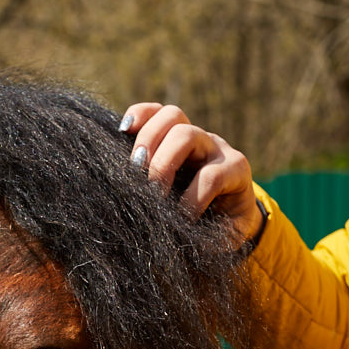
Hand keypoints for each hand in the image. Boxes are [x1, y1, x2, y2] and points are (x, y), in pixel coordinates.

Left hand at [120, 103, 261, 242]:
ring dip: (163, 163)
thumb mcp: (163, 200)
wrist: (229, 236)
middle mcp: (198, 141)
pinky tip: (183, 218)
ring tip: (154, 195)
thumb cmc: (187, 218)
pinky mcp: (238, 171)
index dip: (140, 115)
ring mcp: (219, 152)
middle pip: (172, 115)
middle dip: (148, 140)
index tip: (121, 131)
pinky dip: (191, 199)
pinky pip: (211, 176)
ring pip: (188, 134)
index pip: (158, 113)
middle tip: (135, 173)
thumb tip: (111, 189)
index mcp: (176, 143)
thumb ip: (143, 188)